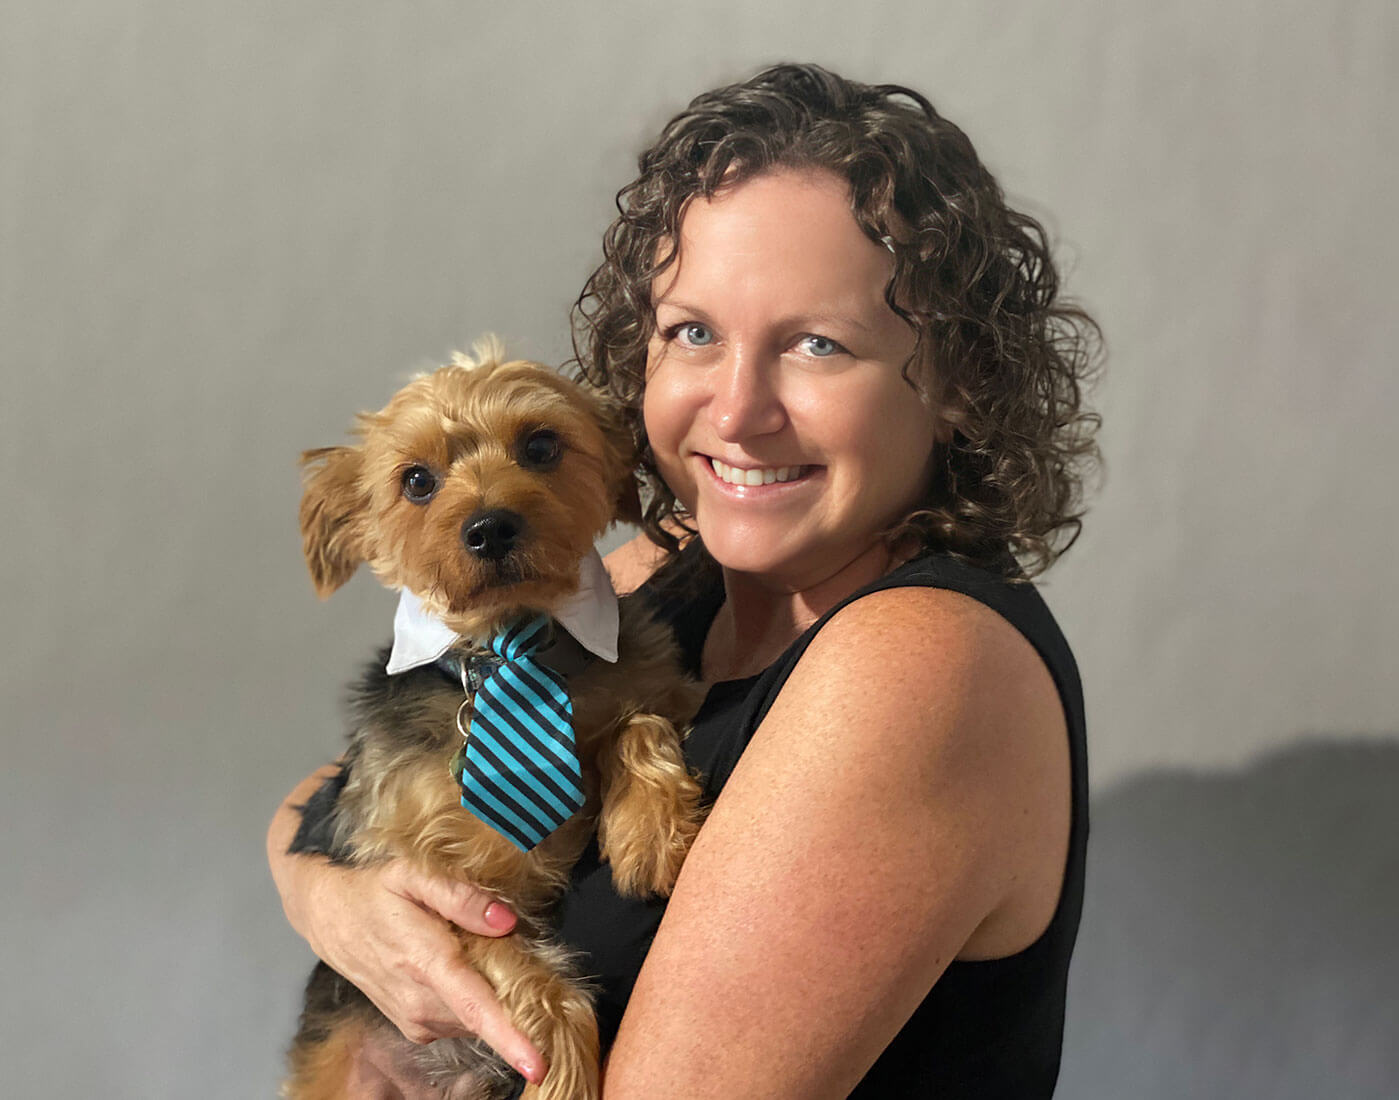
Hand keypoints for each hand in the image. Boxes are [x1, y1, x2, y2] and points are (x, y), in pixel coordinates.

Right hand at [268, 770, 546, 1084]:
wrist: (327, 915)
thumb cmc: (374, 890)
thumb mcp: (413, 874)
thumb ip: (461, 896)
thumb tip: (506, 921)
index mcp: (426, 962)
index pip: (476, 1007)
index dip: (511, 1038)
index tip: (538, 1064)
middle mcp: (420, 1001)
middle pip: (489, 1012)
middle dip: (514, 989)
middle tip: (505, 943)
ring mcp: (416, 1019)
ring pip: (477, 1018)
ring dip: (492, 992)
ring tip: (469, 948)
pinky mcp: (416, 1027)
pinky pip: (462, 1020)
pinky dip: (473, 999)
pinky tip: (459, 968)